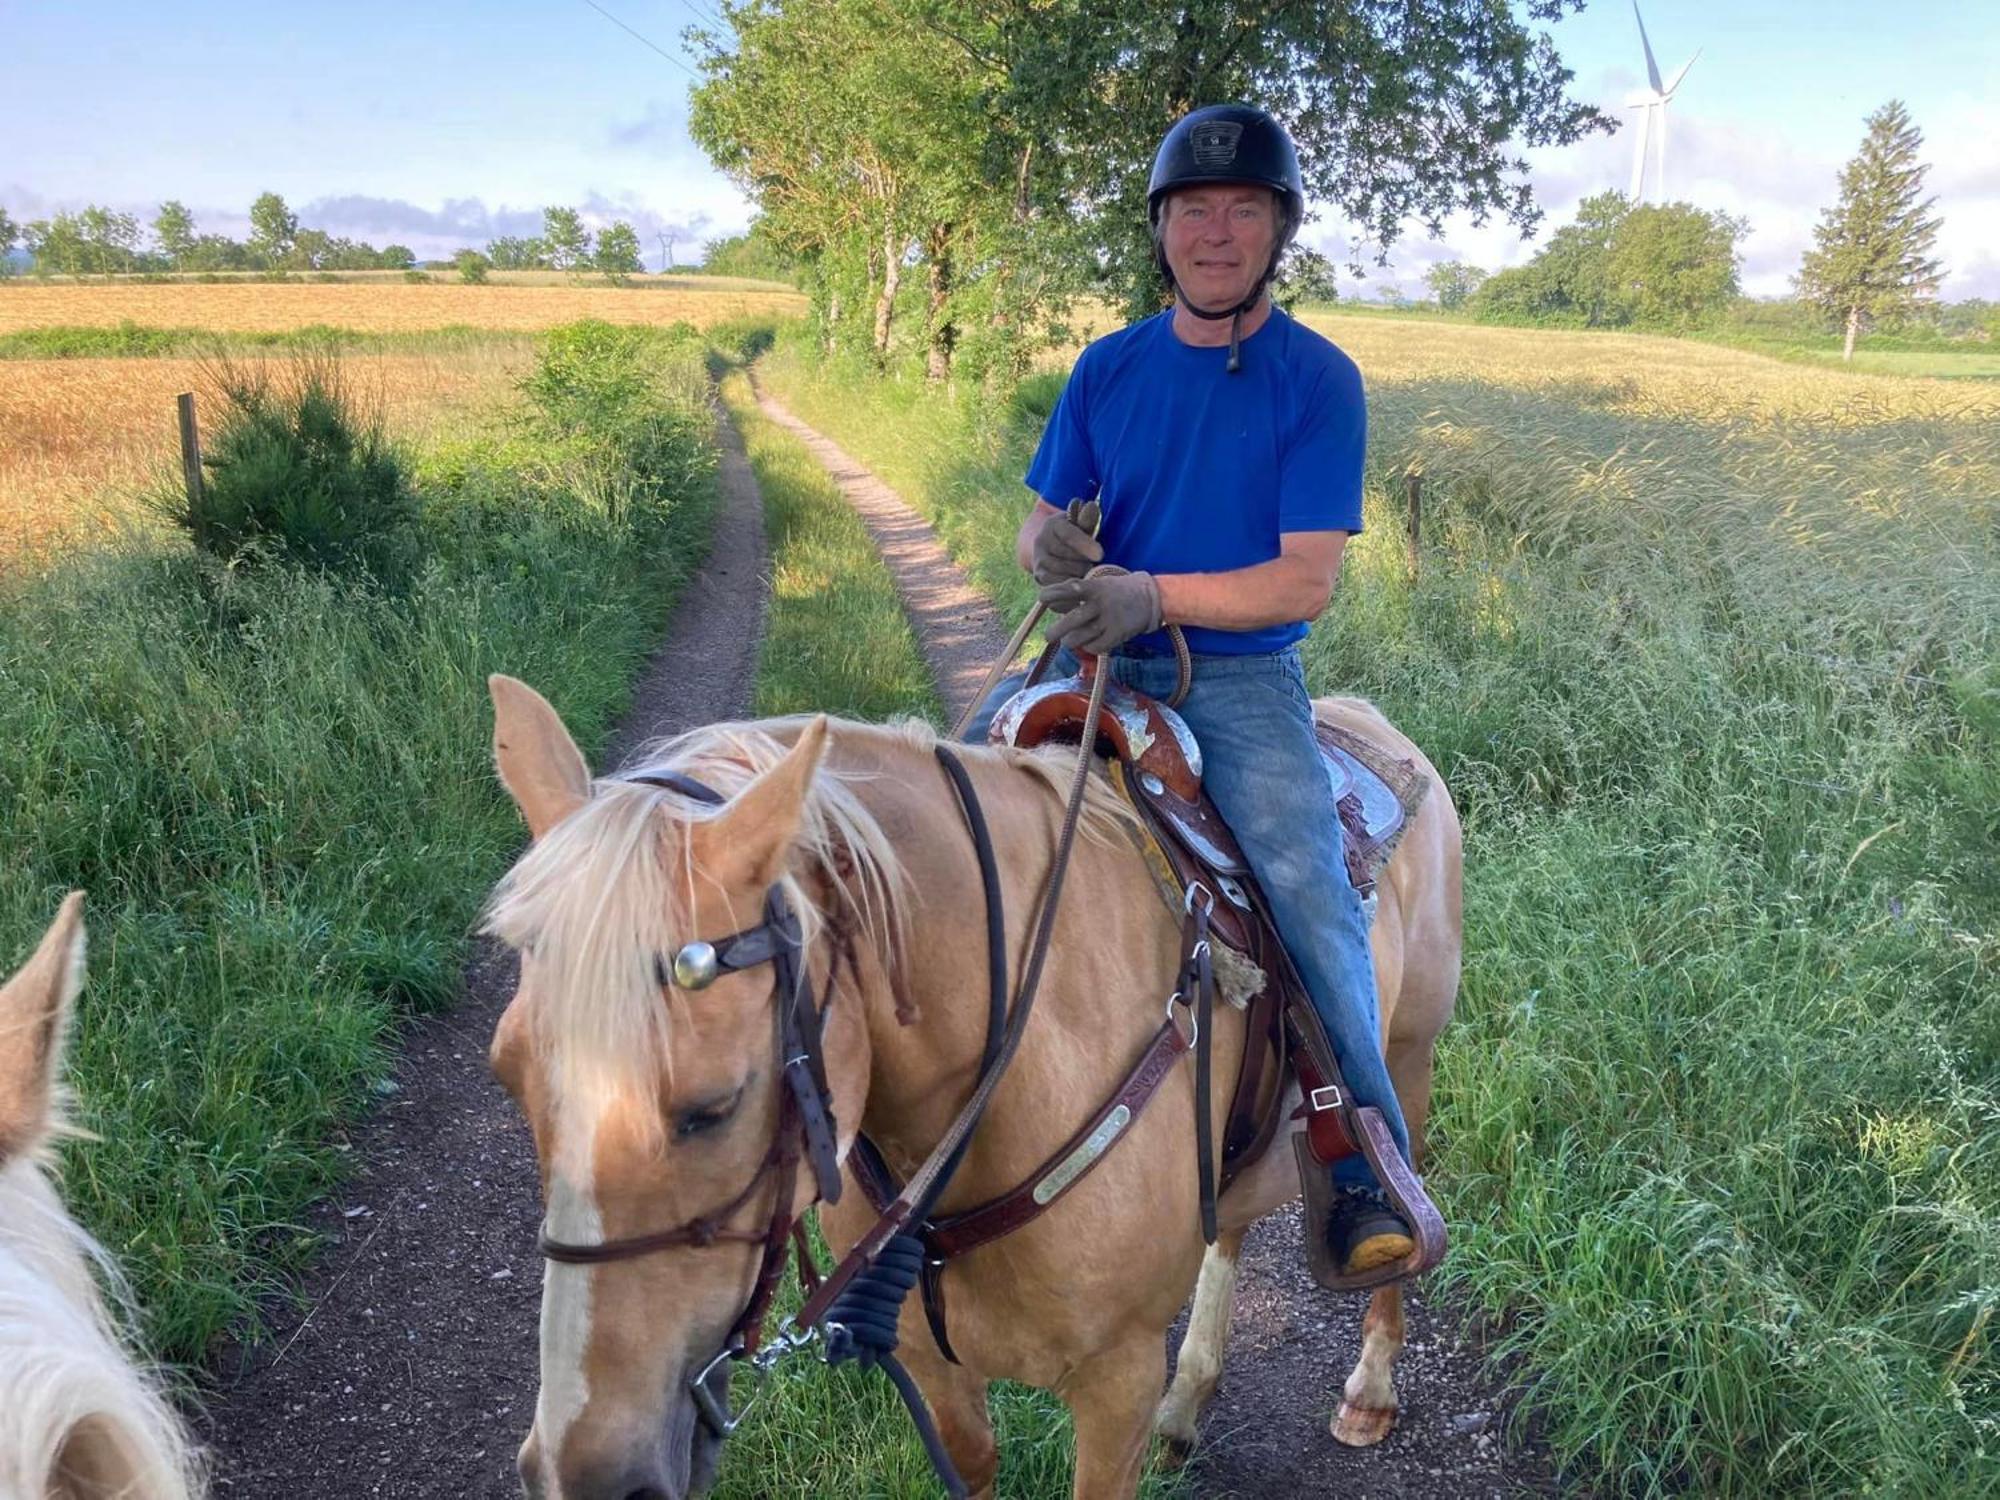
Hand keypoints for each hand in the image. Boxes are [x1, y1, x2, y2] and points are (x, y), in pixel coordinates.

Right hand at [1029, 498, 1102, 586]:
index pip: (1069, 535)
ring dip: (1080, 574)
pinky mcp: (1039, 575)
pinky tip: (1080, 582)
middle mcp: (1041, 540)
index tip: (1100, 554)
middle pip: (1069, 556)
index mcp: (1053, 524)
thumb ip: (1088, 519)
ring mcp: (1038, 559)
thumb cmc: (1076, 535)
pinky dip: (1071, 584)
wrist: (1054, 548)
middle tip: (1093, 563)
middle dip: (1085, 561)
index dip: (1085, 545)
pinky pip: (1058, 584)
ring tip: (1087, 571)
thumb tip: (1091, 505)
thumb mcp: (1081, 525)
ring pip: (1065, 571)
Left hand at [1038, 570, 1161, 655]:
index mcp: (1095, 587)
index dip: (1054, 594)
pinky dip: (1088, 648)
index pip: (1070, 589)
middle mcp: (1101, 604)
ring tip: (1068, 641)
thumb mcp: (1100, 583)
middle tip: (1048, 636)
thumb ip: (1079, 591)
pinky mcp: (1117, 634)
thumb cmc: (1117, 591)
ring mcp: (1109, 620)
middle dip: (1056, 631)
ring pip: (1081, 637)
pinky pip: (1095, 647)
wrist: (1150, 598)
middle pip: (1072, 620)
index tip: (1042, 598)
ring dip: (1070, 641)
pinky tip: (1088, 644)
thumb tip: (1053, 604)